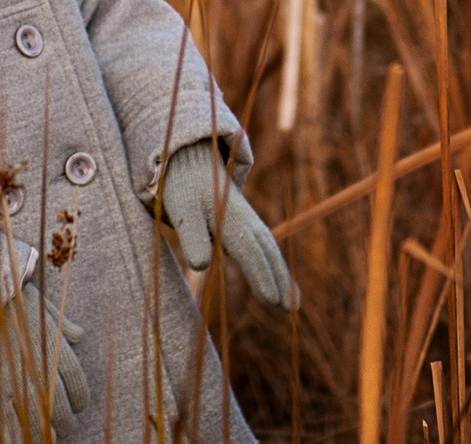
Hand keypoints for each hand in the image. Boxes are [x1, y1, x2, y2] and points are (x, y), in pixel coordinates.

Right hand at [0, 281, 88, 439]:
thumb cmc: (13, 300)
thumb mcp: (43, 307)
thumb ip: (63, 325)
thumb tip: (79, 335)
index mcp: (52, 346)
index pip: (76, 380)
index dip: (80, 397)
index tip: (80, 404)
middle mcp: (37, 366)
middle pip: (60, 405)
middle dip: (66, 419)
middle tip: (66, 424)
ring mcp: (14, 379)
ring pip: (38, 417)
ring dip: (48, 431)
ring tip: (51, 435)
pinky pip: (8, 420)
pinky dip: (16, 436)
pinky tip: (23, 441)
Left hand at [161, 140, 295, 308]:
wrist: (192, 163)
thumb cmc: (184, 190)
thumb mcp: (181, 211)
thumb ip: (190, 237)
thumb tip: (201, 266)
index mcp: (229, 217)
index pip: (248, 250)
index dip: (260, 275)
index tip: (271, 300)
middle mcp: (245, 219)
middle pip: (267, 252)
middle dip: (280, 280)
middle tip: (291, 310)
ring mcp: (249, 220)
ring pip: (270, 249)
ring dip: (282, 275)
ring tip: (293, 305)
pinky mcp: (247, 223)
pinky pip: (265, 246)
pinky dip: (275, 264)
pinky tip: (280, 282)